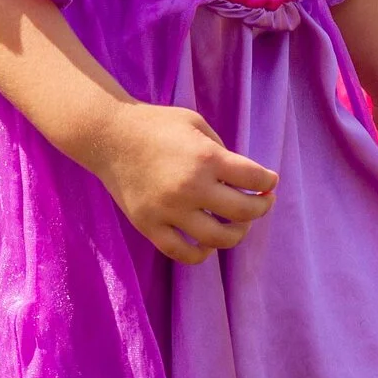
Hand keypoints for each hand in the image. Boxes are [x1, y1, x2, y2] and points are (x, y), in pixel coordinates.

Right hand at [83, 102, 277, 264]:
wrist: (108, 136)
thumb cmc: (156, 124)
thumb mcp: (196, 123)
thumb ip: (221, 148)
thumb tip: (242, 176)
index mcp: (206, 157)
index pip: (254, 178)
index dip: (268, 181)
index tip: (269, 182)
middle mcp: (191, 187)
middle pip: (243, 212)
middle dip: (261, 207)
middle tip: (262, 201)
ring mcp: (169, 211)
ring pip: (218, 238)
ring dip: (237, 233)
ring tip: (238, 224)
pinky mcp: (150, 226)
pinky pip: (183, 253)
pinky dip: (202, 254)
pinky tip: (208, 243)